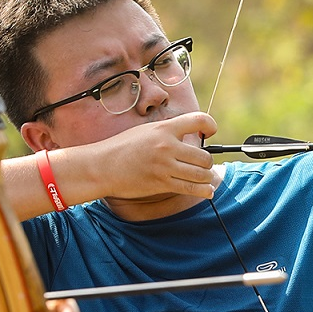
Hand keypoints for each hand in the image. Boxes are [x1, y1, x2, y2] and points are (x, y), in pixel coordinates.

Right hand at [74, 112, 217, 202]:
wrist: (101, 166)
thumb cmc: (122, 148)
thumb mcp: (146, 132)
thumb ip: (168, 133)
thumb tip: (189, 138)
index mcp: (164, 128)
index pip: (199, 120)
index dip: (211, 126)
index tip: (209, 133)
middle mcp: (167, 146)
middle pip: (205, 156)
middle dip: (206, 163)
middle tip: (201, 165)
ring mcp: (165, 165)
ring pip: (202, 174)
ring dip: (206, 178)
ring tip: (203, 178)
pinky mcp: (161, 183)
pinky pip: (192, 189)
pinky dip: (204, 191)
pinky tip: (206, 191)